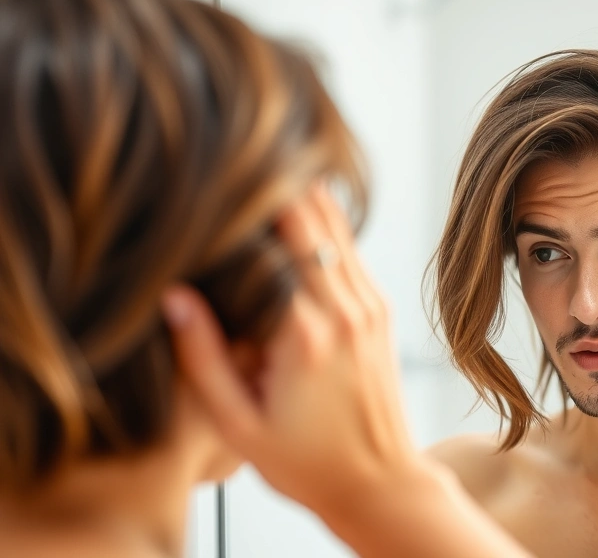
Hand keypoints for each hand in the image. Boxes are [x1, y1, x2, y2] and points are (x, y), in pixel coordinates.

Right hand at [162, 183, 418, 515]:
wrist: (379, 483)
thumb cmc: (305, 462)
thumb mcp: (237, 423)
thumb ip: (202, 357)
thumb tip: (175, 295)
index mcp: (304, 334)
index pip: (273, 243)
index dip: (243, 207)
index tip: (213, 181)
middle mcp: (344, 311)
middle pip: (310, 219)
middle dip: (274, 185)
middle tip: (237, 157)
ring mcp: (370, 308)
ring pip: (337, 227)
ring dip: (303, 197)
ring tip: (266, 170)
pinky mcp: (381, 313)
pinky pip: (351, 252)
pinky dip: (326, 226)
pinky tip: (301, 211)